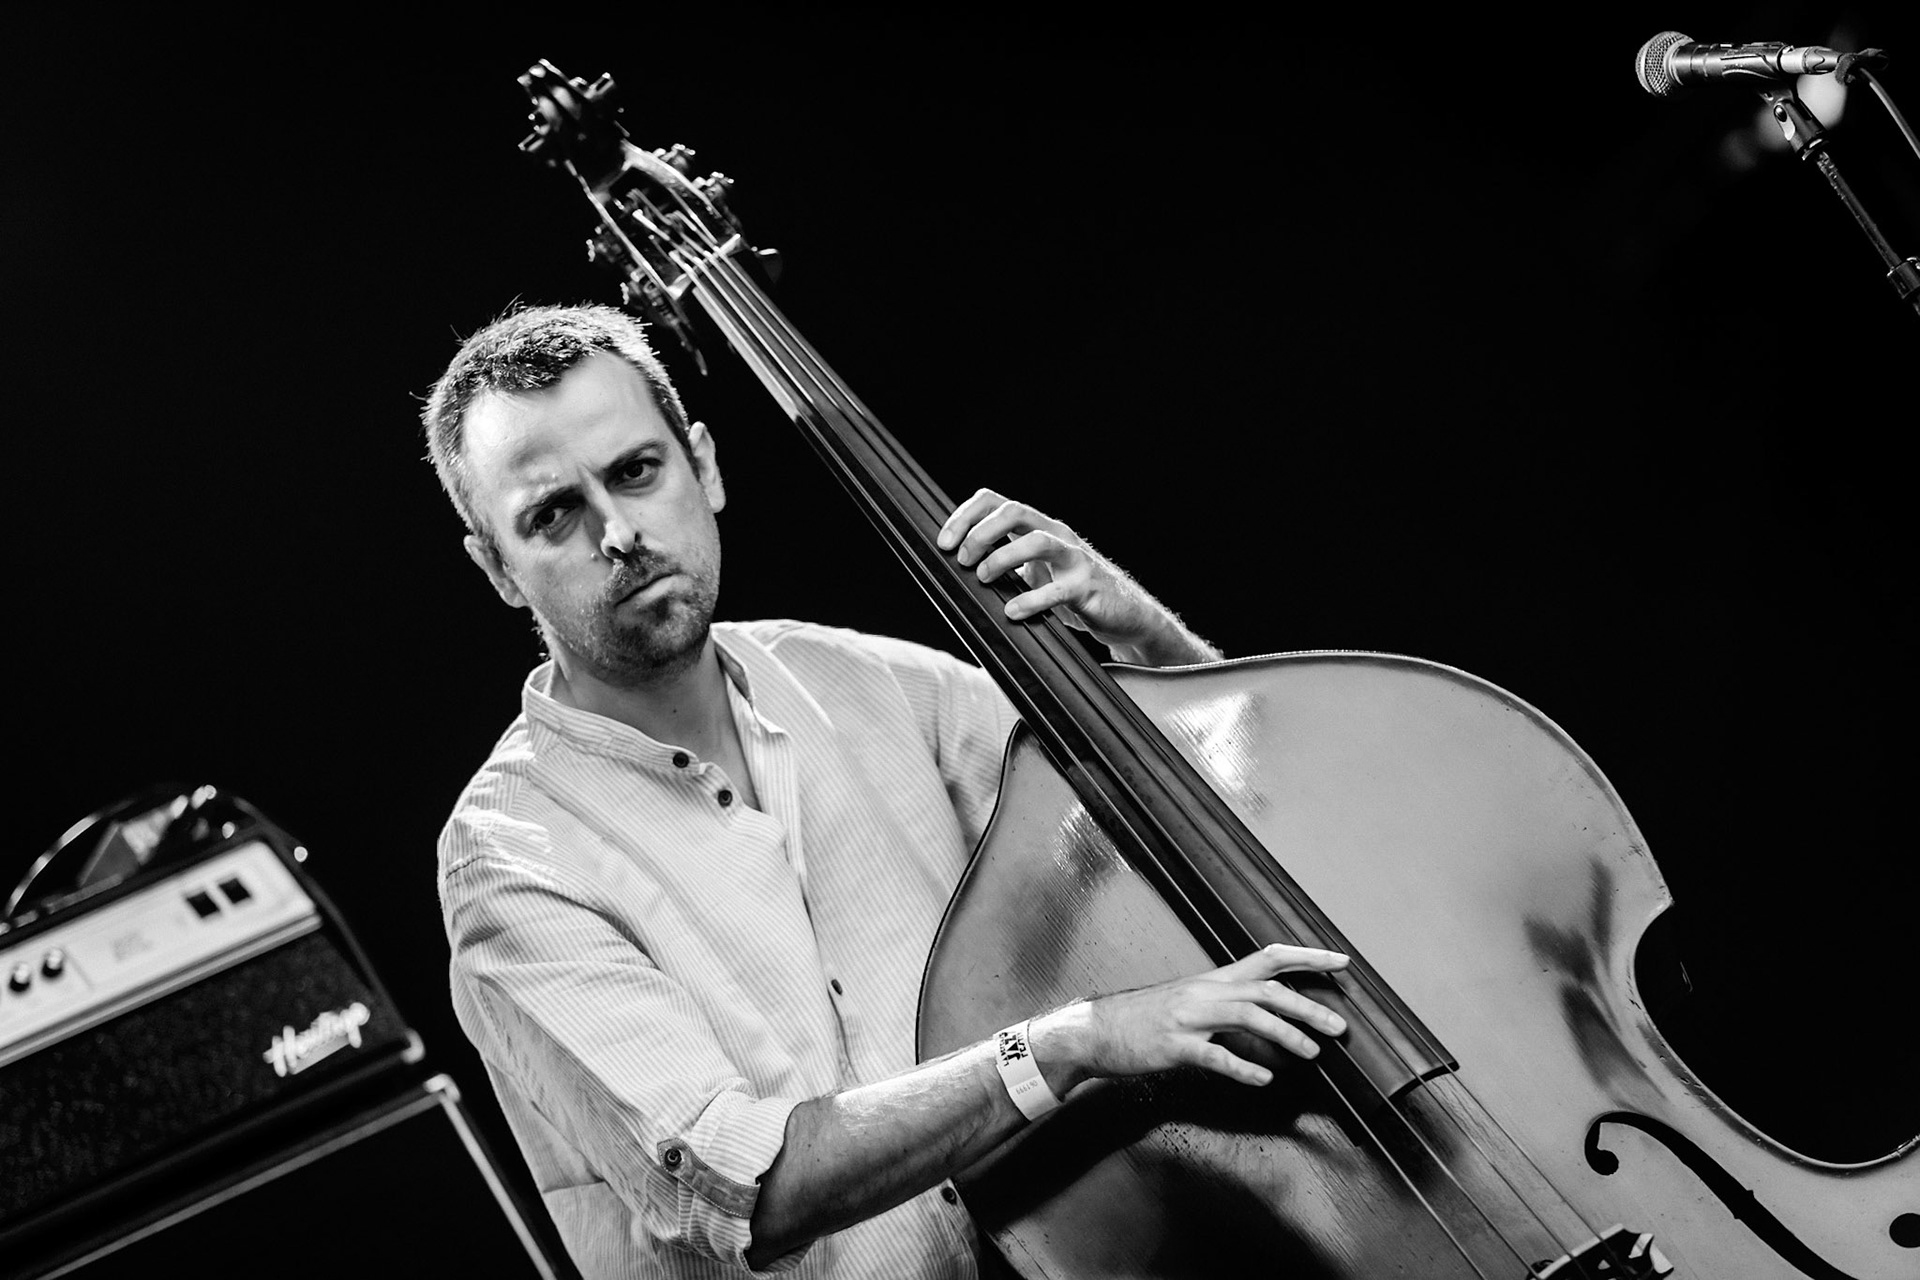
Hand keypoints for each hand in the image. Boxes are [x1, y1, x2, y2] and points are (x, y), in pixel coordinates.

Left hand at [935, 489, 1215, 664]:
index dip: (965, 516)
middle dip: (980, 533)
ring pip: (1037, 542)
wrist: (1126, 614)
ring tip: (985, 579)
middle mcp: (1056, 534)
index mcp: (1038, 527)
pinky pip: (1058, 590)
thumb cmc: (1073, 591)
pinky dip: (1031, 600)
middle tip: (963, 560)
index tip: (943, 543)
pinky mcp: (1087, 587)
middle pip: (1014, 510)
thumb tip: (956, 572)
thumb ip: (1006, 564)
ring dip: (1003, 558)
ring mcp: (1074, 558)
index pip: (995, 501)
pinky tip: (1013, 612)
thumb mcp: (1036, 571)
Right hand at [1033, 944, 1350, 1093]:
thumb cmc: (1143, 1020)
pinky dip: (1242, 1067)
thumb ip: (1225, 1007)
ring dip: (1284, 1033)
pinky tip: (1262, 1079)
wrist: (1093, 1031)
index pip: (1267, 958)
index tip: (1340, 962)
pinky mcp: (1173, 1046)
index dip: (1306, 958)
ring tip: (1311, 1052)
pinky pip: (1213, 1055)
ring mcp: (1188, 1018)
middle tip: (1339, 1025)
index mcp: (1212, 981)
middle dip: (1307, 1004)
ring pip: (1246, 1016)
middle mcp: (1204, 992)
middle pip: (1266, 989)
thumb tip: (1266, 1019)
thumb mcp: (1188, 1004)